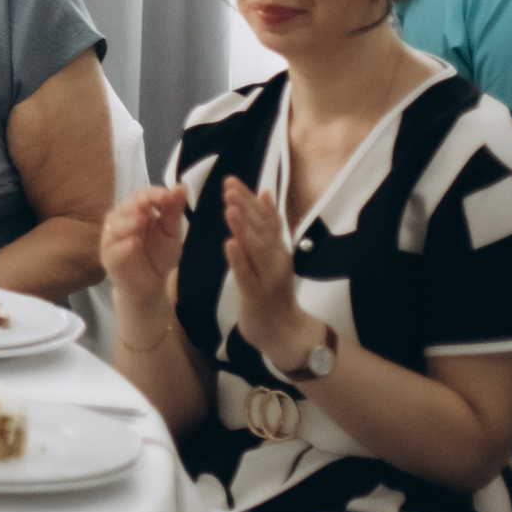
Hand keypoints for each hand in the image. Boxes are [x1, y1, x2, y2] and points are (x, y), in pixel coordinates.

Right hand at [101, 184, 188, 303]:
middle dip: (137, 204)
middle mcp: (121, 219)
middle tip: (148, 203)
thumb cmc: (160, 255)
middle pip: (126, 206)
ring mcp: (112, 237)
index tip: (168, 195)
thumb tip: (181, 186)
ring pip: (116, 225)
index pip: (142, 195)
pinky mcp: (108, 256)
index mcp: (137, 210)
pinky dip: (124, 245)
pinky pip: (113, 248)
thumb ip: (173, 211)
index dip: (153, 194)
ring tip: (142, 220)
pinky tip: (135, 242)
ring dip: (129, 222)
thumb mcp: (172, 233)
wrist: (150, 284)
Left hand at [220, 176, 316, 365]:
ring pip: (256, 249)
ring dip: (243, 227)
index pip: (265, 218)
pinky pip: (247, 275)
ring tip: (229, 207)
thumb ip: (269, 226)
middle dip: (245, 206)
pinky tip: (229, 244)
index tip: (231, 180)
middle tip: (228, 186)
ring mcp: (268, 277)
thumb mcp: (272, 255)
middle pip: (261, 229)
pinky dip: (239, 259)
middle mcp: (276, 259)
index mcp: (278, 248)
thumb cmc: (272, 290)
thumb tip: (265, 192)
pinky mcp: (257, 295)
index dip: (249, 198)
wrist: (283, 332)